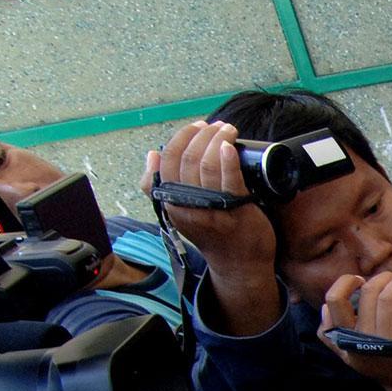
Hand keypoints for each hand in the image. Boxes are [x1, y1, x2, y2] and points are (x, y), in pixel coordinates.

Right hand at [142, 120, 275, 277]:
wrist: (239, 265)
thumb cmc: (211, 233)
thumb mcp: (179, 212)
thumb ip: (161, 187)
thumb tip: (152, 155)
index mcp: (171, 202)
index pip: (167, 160)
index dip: (181, 138)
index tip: (196, 126)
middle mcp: (187, 205)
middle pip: (187, 159)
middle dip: (202, 135)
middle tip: (216, 125)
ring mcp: (211, 209)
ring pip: (206, 164)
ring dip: (217, 139)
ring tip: (227, 129)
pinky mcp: (235, 211)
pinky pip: (229, 180)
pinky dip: (228, 159)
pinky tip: (229, 146)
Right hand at [320, 272, 391, 390]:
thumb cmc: (385, 367)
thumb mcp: (350, 355)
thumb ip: (332, 335)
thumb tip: (324, 308)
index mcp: (343, 341)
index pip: (333, 301)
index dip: (346, 283)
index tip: (360, 280)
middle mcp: (361, 343)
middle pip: (366, 294)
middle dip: (381, 278)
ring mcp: (384, 346)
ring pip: (386, 299)